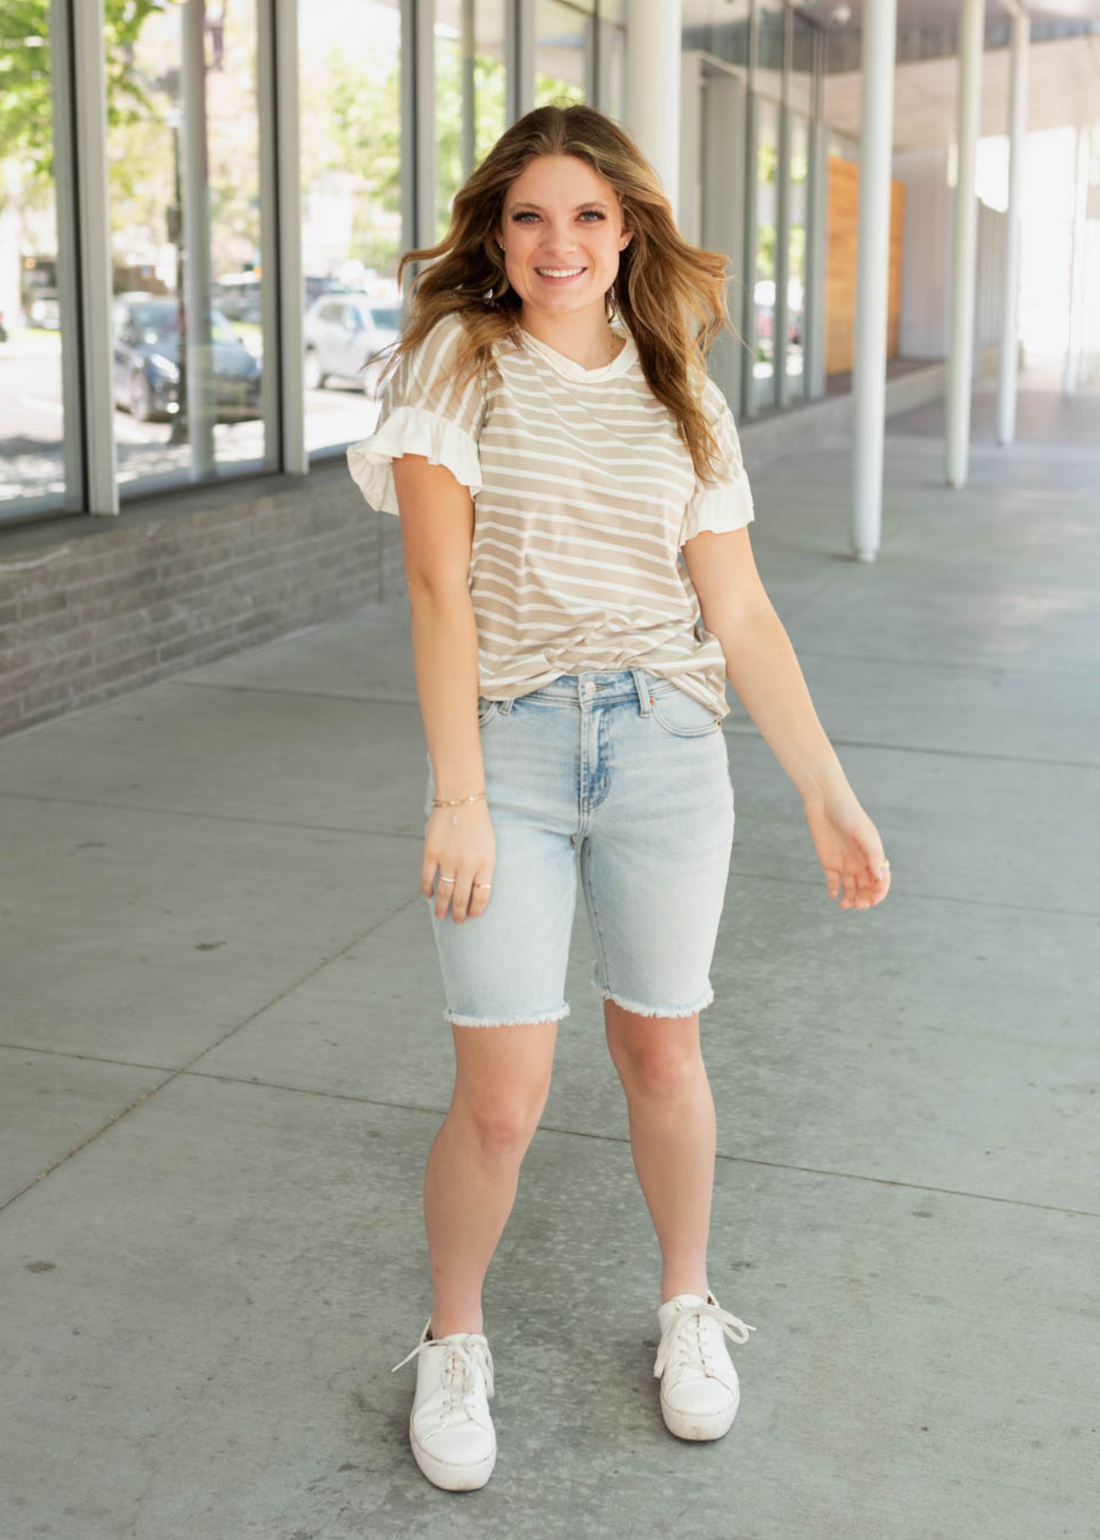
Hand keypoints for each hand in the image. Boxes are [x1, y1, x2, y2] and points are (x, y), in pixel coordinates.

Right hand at [422, 801, 494, 922]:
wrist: (461, 800)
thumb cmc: (478, 824)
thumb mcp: (488, 847)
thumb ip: (482, 868)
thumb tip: (473, 890)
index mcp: (485, 864)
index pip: (481, 896)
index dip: (476, 910)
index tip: (472, 916)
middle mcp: (467, 866)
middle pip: (462, 899)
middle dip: (459, 914)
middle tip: (456, 921)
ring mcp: (449, 860)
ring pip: (445, 893)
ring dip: (442, 907)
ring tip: (441, 915)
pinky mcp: (432, 854)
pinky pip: (428, 878)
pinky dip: (428, 890)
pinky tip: (429, 895)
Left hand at [802, 785, 890, 909]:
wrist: (824, 801)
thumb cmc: (848, 813)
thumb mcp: (862, 833)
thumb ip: (871, 854)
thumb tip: (880, 877)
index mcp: (873, 854)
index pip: (881, 880)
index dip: (879, 892)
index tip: (872, 901)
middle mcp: (861, 861)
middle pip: (867, 887)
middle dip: (864, 899)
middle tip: (857, 905)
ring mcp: (845, 863)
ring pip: (851, 888)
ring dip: (850, 898)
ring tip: (845, 905)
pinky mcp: (829, 862)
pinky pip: (833, 882)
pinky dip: (834, 891)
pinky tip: (833, 895)